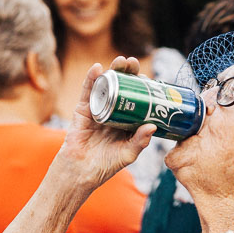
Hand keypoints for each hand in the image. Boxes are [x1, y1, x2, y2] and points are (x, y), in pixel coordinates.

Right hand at [54, 59, 155, 188]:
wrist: (81, 171)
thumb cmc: (106, 165)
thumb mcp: (128, 153)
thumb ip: (140, 141)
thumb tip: (152, 126)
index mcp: (126, 120)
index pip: (136, 99)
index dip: (142, 87)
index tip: (149, 80)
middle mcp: (113, 110)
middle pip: (122, 87)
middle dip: (128, 73)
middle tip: (134, 64)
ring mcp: (98, 108)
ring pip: (106, 85)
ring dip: (112, 70)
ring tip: (120, 61)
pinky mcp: (83, 109)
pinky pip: (87, 91)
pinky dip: (91, 78)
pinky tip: (97, 68)